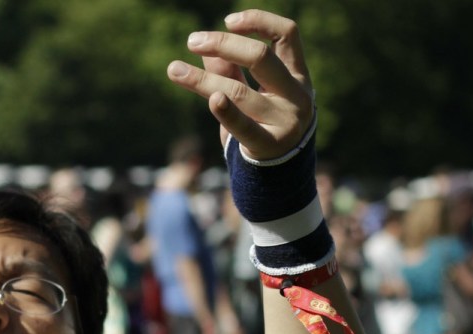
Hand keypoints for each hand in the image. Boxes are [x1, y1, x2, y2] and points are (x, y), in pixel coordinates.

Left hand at [166, 9, 313, 158]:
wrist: (279, 173)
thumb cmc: (265, 124)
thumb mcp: (254, 93)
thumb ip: (232, 71)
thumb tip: (206, 48)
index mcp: (298, 75)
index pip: (286, 34)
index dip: (258, 21)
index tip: (228, 21)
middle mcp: (297, 95)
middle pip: (260, 57)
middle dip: (223, 43)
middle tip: (192, 41)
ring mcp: (286, 121)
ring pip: (238, 91)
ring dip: (202, 79)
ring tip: (174, 70)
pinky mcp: (269, 145)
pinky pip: (243, 126)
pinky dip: (226, 112)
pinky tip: (211, 98)